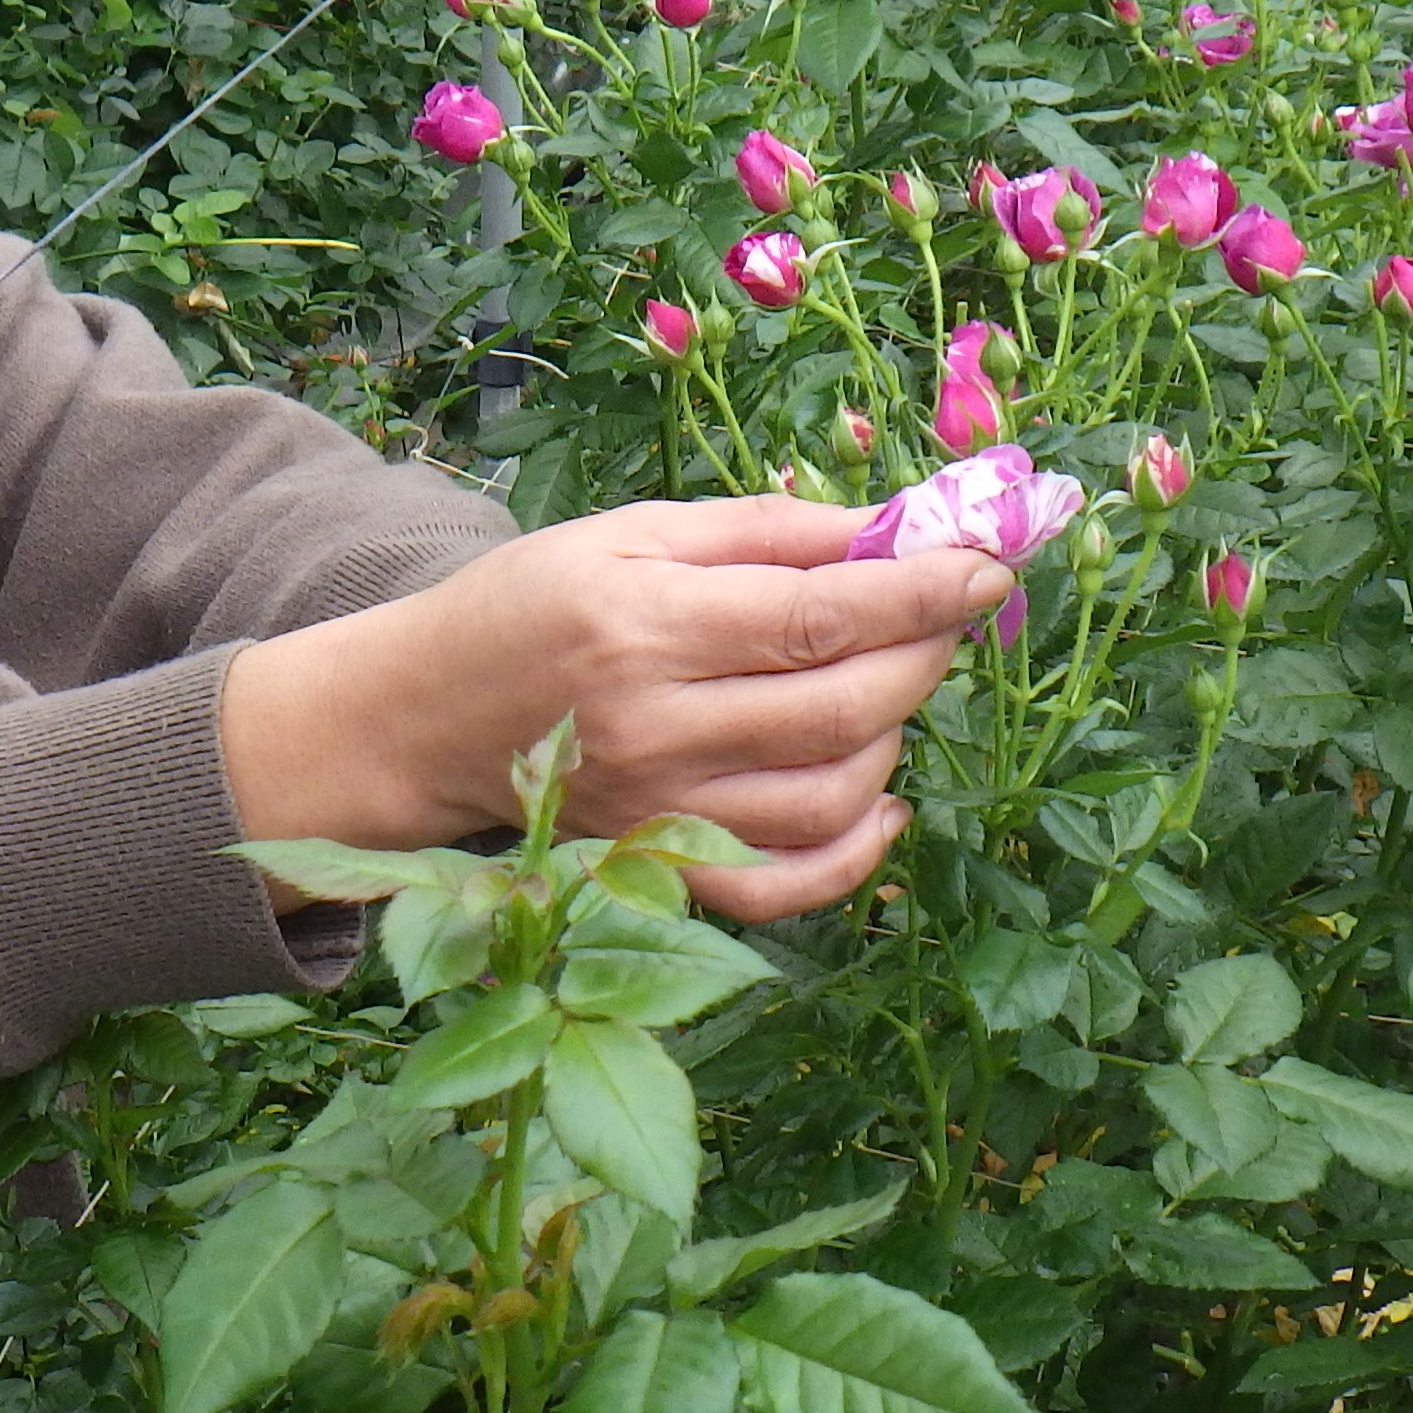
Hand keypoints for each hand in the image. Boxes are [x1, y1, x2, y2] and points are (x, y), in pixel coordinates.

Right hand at [221, 495, 1009, 921]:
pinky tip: (880, 798)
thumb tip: (885, 528)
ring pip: (833, 791)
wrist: (422, 717)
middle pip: (844, 705)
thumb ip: (759, 532)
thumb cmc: (527, 605)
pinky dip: (857, 851)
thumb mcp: (628, 535)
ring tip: (887, 681)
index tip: (990, 561)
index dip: (922, 590)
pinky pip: (788, 884)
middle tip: (949, 610)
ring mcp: (662, 811)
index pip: (820, 614)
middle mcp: (658, 726)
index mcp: (647, 624)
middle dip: (926, 652)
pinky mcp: (661, 866)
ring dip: (894, 732)